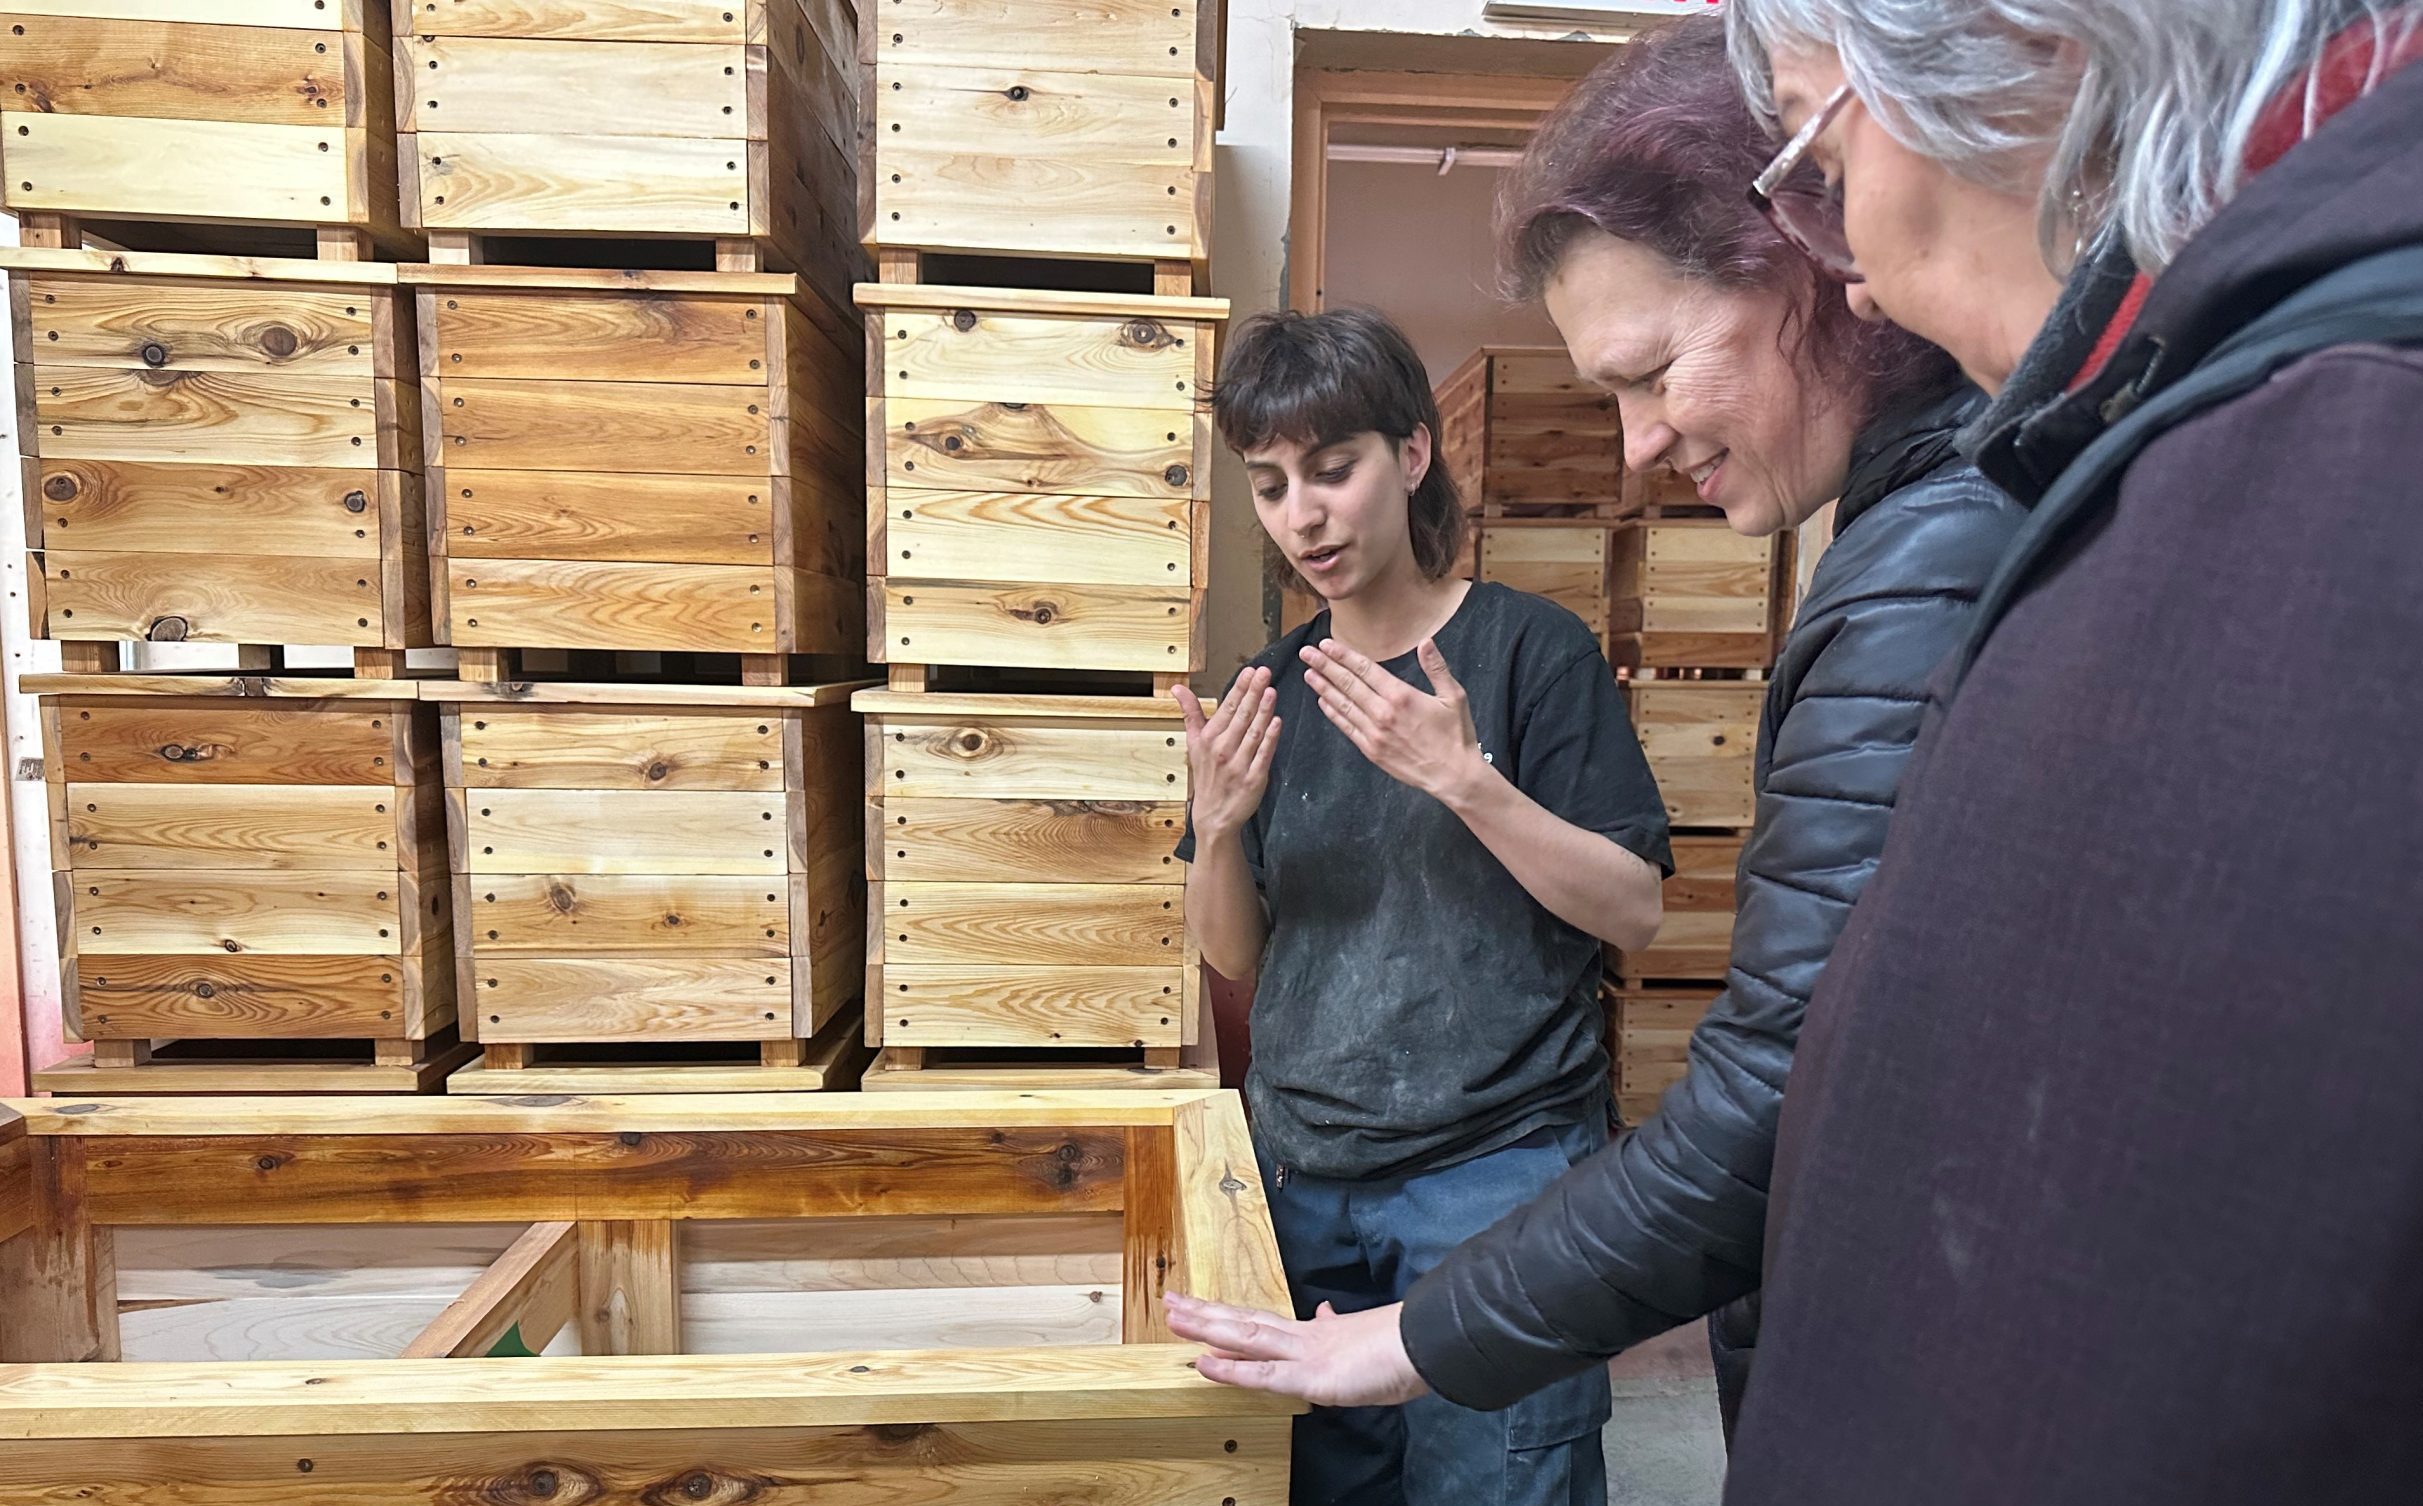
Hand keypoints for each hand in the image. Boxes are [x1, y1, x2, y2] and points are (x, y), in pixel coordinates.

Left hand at [1166, 1293, 1429, 1408]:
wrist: (1429, 1343)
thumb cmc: (1407, 1346)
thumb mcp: (1368, 1340)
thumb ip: (1342, 1330)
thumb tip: (1329, 1315)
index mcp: (1318, 1333)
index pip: (1266, 1321)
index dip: (1234, 1315)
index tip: (1208, 1308)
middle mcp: (1305, 1337)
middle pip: (1246, 1320)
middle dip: (1207, 1312)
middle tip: (1173, 1301)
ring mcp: (1305, 1354)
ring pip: (1245, 1336)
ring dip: (1206, 1327)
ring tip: (1174, 1315)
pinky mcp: (1312, 1376)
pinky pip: (1263, 1374)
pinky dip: (1231, 1369)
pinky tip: (1203, 1363)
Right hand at [1172, 668, 1280, 841]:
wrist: (1213, 816)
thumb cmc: (1207, 776)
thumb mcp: (1194, 743)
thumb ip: (1190, 713)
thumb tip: (1177, 688)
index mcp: (1209, 739)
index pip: (1227, 707)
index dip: (1240, 688)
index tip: (1250, 671)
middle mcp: (1222, 750)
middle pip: (1241, 716)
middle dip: (1253, 692)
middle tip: (1264, 673)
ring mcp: (1238, 765)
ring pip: (1253, 733)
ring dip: (1263, 711)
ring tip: (1271, 691)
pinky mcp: (1253, 779)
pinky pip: (1263, 755)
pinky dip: (1270, 738)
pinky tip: (1276, 722)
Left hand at [1301, 638, 1487, 803]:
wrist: (1453, 775)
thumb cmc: (1456, 735)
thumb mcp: (1454, 696)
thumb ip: (1436, 668)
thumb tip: (1426, 642)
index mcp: (1401, 696)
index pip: (1365, 670)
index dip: (1343, 656)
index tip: (1326, 645)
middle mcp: (1383, 713)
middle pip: (1348, 684)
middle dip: (1325, 666)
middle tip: (1307, 653)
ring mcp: (1374, 733)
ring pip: (1343, 705)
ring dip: (1324, 687)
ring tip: (1308, 673)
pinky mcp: (1371, 750)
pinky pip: (1347, 728)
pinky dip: (1333, 713)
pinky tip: (1323, 702)